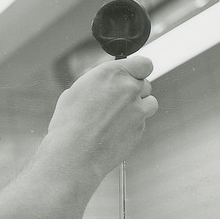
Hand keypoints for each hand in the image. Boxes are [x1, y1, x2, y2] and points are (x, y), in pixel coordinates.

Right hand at [46, 56, 157, 181]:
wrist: (75, 154)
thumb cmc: (69, 124)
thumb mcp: (76, 92)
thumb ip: (97, 84)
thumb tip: (101, 86)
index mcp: (113, 74)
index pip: (143, 64)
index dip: (138, 70)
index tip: (132, 76)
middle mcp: (130, 89)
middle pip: (145, 84)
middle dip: (134, 91)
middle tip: (118, 102)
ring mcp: (138, 111)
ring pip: (150, 103)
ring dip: (139, 107)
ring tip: (119, 117)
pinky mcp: (140, 130)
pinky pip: (141, 124)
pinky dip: (132, 127)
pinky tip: (114, 133)